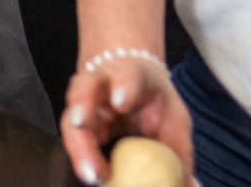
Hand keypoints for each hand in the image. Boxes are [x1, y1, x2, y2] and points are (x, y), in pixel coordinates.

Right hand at [60, 54, 192, 186]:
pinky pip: (73, 139)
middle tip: (97, 142)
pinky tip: (92, 176)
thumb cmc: (153, 104)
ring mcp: (83, 103)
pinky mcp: (75, 122)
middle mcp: (99, 84)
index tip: (121, 103)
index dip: (123, 87)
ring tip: (90, 173)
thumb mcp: (174, 120)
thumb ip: (180, 152)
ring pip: (70, 117)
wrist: (130, 85)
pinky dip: (80, 158)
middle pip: (85, 91)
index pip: (126, 76)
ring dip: (78, 146)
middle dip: (84, 114)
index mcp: (131, 75)